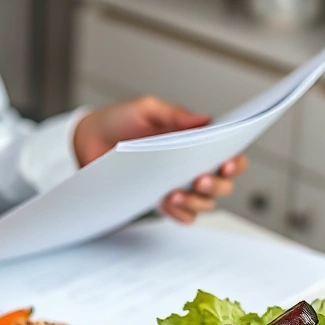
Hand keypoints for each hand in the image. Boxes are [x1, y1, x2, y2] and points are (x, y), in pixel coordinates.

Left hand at [72, 96, 248, 223]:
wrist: (88, 142)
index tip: (227, 163)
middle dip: (217, 185)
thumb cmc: (119, 121)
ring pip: (206, 203)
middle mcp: (192, 164)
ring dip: (197, 201)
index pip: (230, 153)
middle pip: (224, 183)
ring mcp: (179, 184)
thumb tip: (205, 119)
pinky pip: (184, 216)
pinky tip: (168, 203)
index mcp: (196, 139)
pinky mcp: (162, 200)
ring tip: (175, 193)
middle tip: (200, 179)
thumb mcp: (146, 109)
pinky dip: (181, 213)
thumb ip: (174, 113)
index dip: (235, 161)